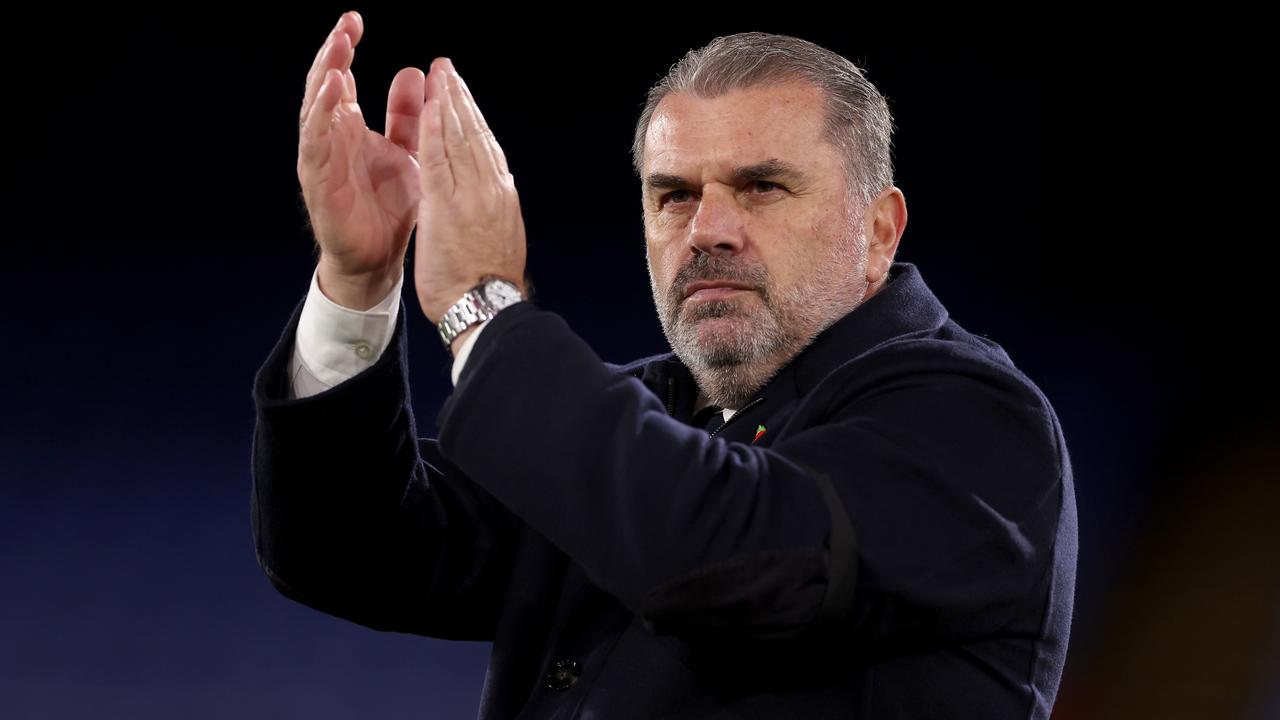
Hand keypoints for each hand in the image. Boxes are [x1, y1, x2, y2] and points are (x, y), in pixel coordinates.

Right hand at [297, 11, 426, 309]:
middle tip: (345, 25)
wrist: (381, 259)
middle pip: (323, 86)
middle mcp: (331, 137)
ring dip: (323, 80)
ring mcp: (321, 159)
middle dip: (331, 54)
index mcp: (350, 127)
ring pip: (314, 111)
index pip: (341, 77)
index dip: (344, 48)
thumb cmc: (391, 207)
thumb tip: (413, 70)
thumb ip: (406, 115)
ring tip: (336, 53)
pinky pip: (315, 145)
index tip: (354, 20)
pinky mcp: (318, 183)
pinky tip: (332, 96)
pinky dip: (321, 119)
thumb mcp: (407, 151)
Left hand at [414, 58, 526, 323]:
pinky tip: (427, 106)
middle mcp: (491, 188)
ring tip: (438, 74)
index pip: (485, 147)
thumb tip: (495, 198)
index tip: (461, 96)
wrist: (488, 309)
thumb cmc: (488, 286)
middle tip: (447, 69)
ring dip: (447, 102)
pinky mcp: (447, 205)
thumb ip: (493, 213)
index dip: (472, 117)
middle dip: (460, 98)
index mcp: (501, 197)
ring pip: (459, 138)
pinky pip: (439, 159)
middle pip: (474, 133)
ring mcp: (471, 194)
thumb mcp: (498, 240)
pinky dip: (434, 130)